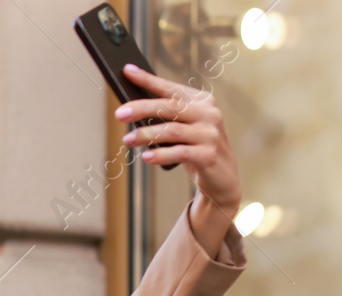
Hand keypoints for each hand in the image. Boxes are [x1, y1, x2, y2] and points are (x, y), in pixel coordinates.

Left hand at [116, 63, 241, 238]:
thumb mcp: (183, 129)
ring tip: (127, 140)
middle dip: (142, 108)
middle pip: (170, 107)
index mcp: (202, 101)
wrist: (222, 178)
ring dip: (146, 134)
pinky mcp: (209, 155)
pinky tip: (146, 157)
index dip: (148, 79)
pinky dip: (161, 155)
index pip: (170, 88)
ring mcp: (210, 134)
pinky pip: (180, 153)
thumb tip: (131, 110)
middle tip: (119, 114)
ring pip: (172, 130)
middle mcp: (208, 113)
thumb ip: (166, 118)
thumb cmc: (195, 149)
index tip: (127, 71)